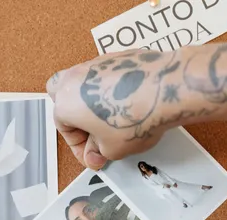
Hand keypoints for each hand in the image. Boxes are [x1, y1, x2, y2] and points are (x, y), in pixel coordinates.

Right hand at [47, 50, 178, 169]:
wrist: (164, 90)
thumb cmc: (134, 118)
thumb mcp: (112, 149)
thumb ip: (97, 152)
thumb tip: (95, 153)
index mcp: (65, 103)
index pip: (63, 128)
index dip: (79, 148)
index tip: (93, 156)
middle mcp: (74, 79)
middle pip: (62, 96)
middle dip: (72, 114)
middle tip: (91, 131)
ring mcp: (95, 64)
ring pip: (83, 83)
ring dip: (92, 102)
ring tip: (113, 120)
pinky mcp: (116, 57)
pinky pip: (105, 75)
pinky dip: (111, 90)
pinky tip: (128, 104)